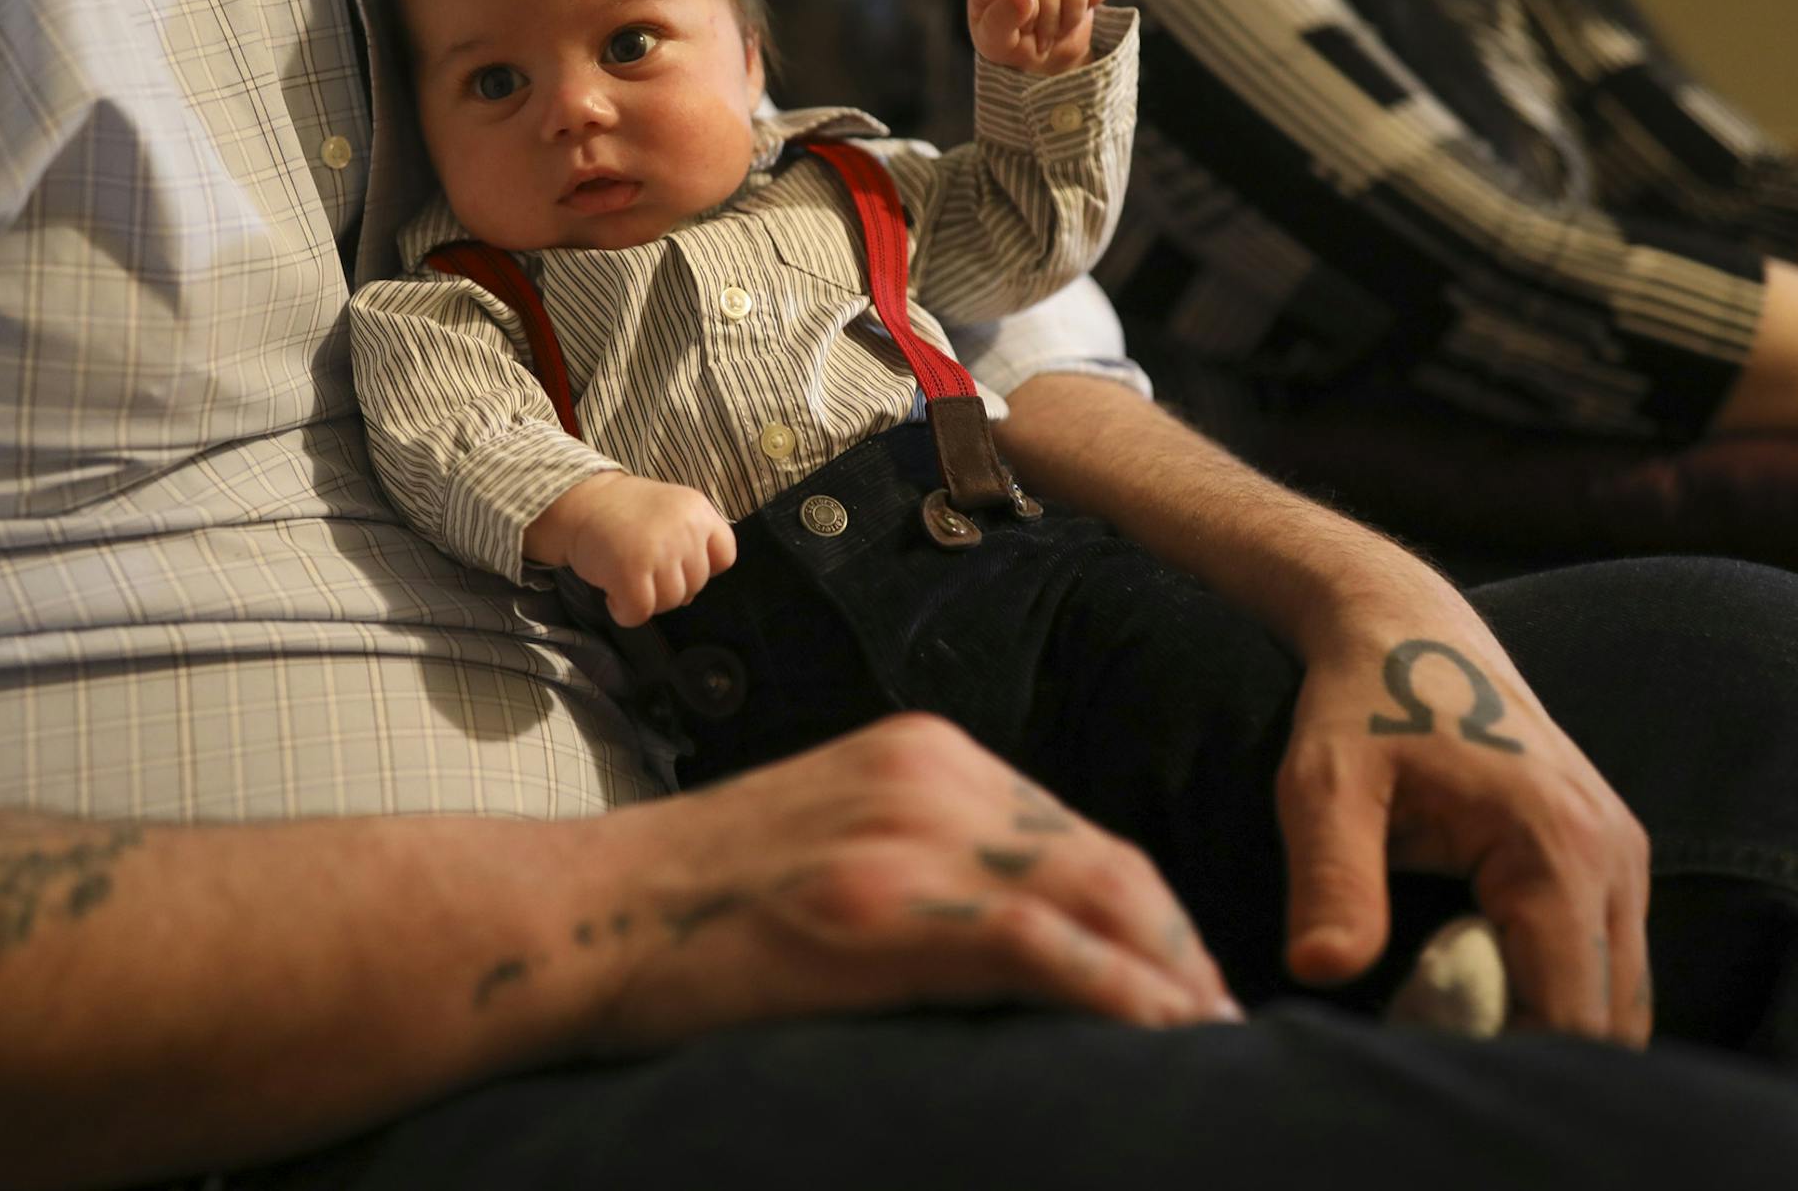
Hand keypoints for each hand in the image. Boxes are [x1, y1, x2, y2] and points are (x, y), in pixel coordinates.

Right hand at [544, 472, 735, 625]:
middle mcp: (685, 529)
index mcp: (698, 510)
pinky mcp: (632, 572)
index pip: (725, 556)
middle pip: (696, 585)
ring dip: (647, 599)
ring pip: (671, 602)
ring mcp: (660, 551)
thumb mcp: (670, 511)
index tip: (675, 563)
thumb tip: (690, 595)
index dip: (702, 568)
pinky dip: (625, 612)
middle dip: (668, 585)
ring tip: (626, 575)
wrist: (578, 502)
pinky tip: (613, 592)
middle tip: (641, 567)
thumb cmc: (623, 513)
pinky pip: (640, 613)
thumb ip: (690, 543)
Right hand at [574, 714, 1242, 1053]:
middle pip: (1105, 857)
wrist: (581, 913)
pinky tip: (1161, 1036)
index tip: (1179, 976)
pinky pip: (1039, 947)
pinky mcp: (881, 909)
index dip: (1143, 913)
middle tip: (1216, 1022)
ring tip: (1208, 1044)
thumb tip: (1020, 940)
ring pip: (1094, 893)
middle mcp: (930, 776)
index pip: (1073, 831)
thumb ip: (924, 859)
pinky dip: (1117, 994)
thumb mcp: (830, 841)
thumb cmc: (696, 900)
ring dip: (1169, 976)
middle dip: (1175, 946)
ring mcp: (906, 837)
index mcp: (920, 753)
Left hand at [967, 0, 1108, 74]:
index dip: (1025, 7)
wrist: (1045, 61)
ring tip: (1060, 30)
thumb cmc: (1014, 50)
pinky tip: (1080, 13)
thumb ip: (999, 21)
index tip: (1025, 30)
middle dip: (1051, 18)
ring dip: (1073, 12)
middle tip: (1043, 40)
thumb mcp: (997, 45)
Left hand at [1275, 586, 1652, 1046]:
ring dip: (1541, 1025)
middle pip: (1606, 1021)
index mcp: (1556, 845)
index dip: (1502, 1059)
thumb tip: (1319, 969)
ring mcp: (1623, 855)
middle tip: (1426, 1041)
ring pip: (1615, 997)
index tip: (1421, 1056)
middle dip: (1525, 1054)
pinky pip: (1604, 960)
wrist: (1403, 625)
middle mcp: (1613, 855)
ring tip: (1440, 1008)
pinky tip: (1468, 973)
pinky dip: (1550, 989)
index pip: (1569, 1012)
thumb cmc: (1358, 702)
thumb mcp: (1324, 786)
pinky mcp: (1609, 857)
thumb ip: (1330, 879)